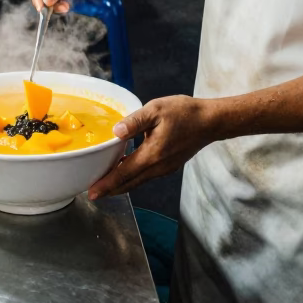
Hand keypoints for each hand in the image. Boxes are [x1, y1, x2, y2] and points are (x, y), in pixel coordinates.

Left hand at [88, 95, 215, 199]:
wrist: (210, 121)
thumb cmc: (185, 113)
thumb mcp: (156, 109)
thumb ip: (134, 121)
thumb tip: (116, 132)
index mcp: (152, 155)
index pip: (124, 174)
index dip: (106, 185)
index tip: (92, 193)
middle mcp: (158, 167)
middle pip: (129, 184)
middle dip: (110, 190)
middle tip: (92, 193)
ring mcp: (165, 168)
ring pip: (138, 181)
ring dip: (121, 185)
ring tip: (106, 185)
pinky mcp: (170, 166)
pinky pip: (147, 176)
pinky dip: (133, 178)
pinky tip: (127, 171)